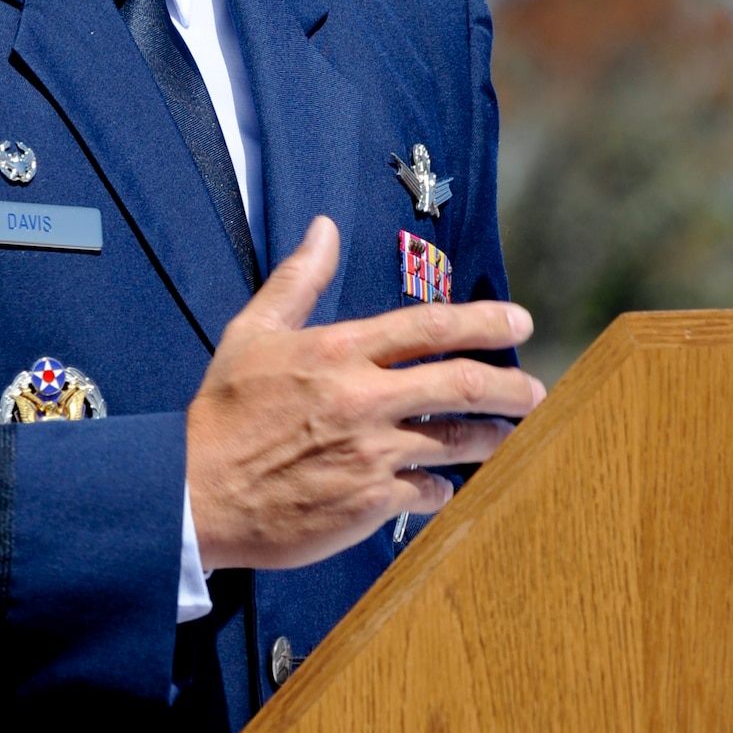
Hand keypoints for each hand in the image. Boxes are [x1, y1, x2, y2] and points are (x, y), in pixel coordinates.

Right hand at [186, 216, 543, 570]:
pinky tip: (443, 484)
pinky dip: (444, 487)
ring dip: (492, 438)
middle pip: (464, 384)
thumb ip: (297, 281)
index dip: (485, 322)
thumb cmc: (222, 413)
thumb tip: (323, 229)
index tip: (520, 323)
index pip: (430, 326)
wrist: (195, 494)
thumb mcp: (252, 334)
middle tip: (536, 391)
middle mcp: (364, 399)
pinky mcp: (370, 503)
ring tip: (509, 437)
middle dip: (513, 387)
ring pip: (458, 442)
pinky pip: (430, 492)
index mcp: (339, 351)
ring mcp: (372, 454)